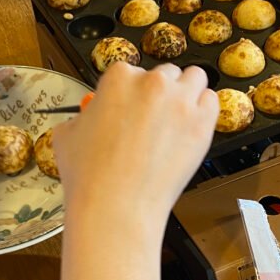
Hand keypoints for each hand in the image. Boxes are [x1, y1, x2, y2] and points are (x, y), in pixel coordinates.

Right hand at [53, 64, 217, 230]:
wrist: (116, 207)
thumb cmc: (89, 176)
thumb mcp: (67, 134)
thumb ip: (83, 116)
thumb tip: (91, 117)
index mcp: (119, 77)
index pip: (131, 72)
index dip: (130, 93)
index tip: (130, 109)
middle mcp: (153, 82)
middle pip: (166, 74)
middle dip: (160, 93)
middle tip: (154, 118)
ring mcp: (181, 102)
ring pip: (194, 78)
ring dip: (187, 92)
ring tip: (178, 116)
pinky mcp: (202, 124)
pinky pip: (212, 102)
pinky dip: (204, 110)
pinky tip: (191, 127)